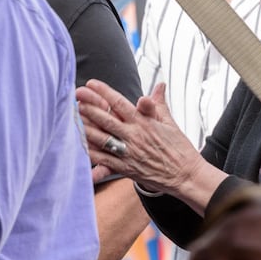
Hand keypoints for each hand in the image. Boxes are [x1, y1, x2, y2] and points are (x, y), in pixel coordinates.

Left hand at [76, 80, 202, 195]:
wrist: (187, 176)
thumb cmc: (179, 149)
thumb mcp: (170, 123)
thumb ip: (158, 104)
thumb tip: (160, 85)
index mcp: (145, 123)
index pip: (121, 103)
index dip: (105, 92)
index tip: (91, 83)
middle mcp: (135, 136)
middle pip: (107, 119)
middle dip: (90, 107)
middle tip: (75, 96)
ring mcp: (129, 153)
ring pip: (103, 139)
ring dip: (86, 127)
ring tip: (73, 117)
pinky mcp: (127, 168)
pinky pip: (104, 160)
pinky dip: (91, 154)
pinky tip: (79, 146)